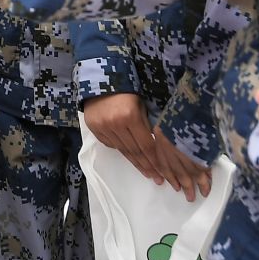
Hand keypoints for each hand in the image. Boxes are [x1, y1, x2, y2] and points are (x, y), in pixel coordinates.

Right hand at [84, 93, 210, 201]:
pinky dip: (122, 151)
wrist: (100, 80)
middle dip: (148, 167)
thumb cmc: (127, 89)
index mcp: (130, 116)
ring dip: (136, 164)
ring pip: (123, 151)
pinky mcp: (95, 129)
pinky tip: (132, 159)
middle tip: (157, 179)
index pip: (146, 144)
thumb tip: (157, 146)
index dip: (155, 160)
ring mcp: (103, 128)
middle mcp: (116, 124)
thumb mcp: (141, 104)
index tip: (163, 173)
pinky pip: (112, 145)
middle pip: (135, 151)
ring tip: (147, 173)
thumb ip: (147, 124)